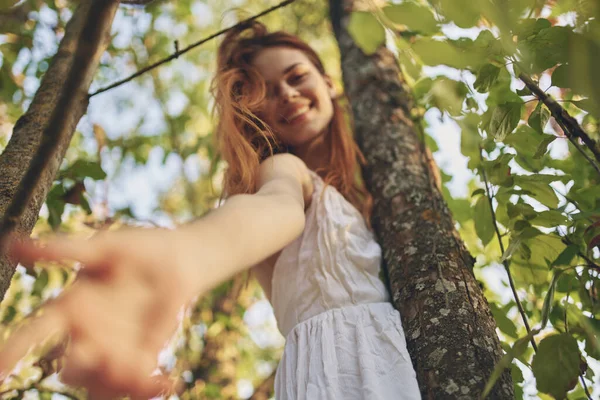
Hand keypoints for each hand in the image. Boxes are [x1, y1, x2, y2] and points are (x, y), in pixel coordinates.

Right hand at [0, 229, 191, 398]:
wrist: (178, 258)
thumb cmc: (136, 249)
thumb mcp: (102, 248)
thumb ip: (63, 249)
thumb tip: (11, 245)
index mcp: (70, 308)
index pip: (35, 332)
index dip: (14, 350)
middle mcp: (87, 334)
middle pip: (72, 370)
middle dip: (83, 369)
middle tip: (104, 356)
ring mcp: (115, 348)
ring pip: (101, 385)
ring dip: (115, 385)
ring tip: (140, 372)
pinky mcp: (144, 355)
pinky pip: (137, 384)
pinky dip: (148, 389)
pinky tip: (166, 381)